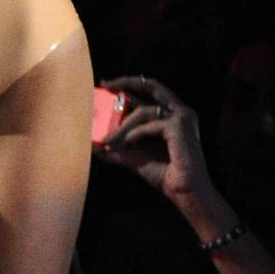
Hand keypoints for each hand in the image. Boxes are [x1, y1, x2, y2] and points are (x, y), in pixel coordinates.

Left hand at [94, 75, 214, 208]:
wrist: (182, 191)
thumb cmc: (161, 173)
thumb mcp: (131, 155)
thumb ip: (115, 146)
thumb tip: (92, 143)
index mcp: (171, 115)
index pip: (148, 91)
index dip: (127, 84)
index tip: (105, 85)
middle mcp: (179, 111)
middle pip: (151, 86)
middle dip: (126, 82)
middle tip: (105, 86)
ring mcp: (182, 117)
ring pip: (143, 111)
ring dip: (122, 126)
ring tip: (109, 140)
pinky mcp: (180, 126)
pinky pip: (149, 124)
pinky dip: (135, 133)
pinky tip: (128, 144)